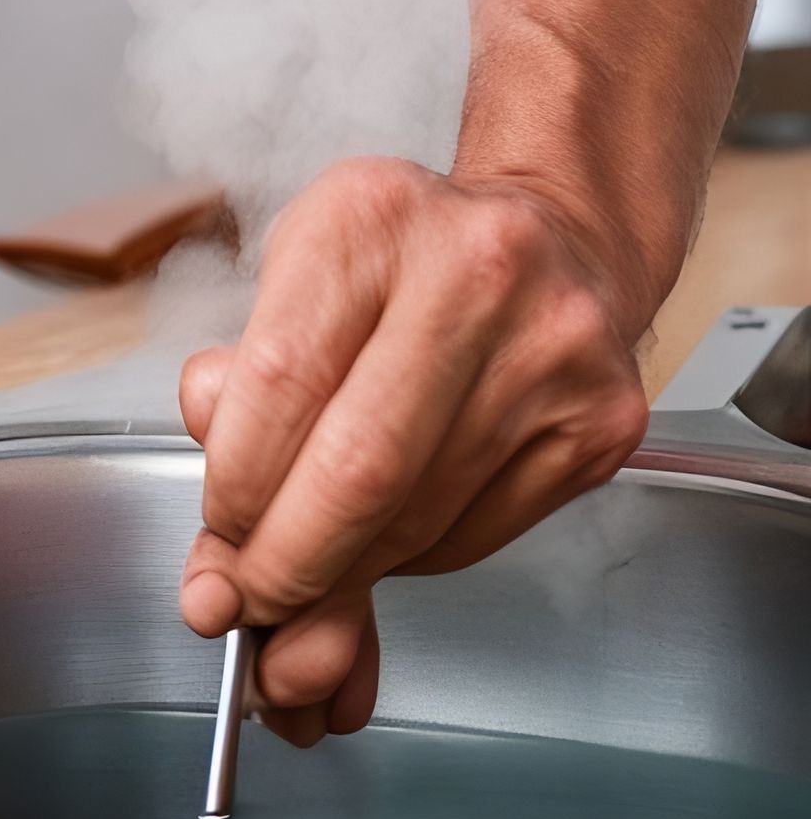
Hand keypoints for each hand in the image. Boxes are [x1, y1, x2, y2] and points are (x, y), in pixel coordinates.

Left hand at [176, 156, 648, 743]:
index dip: (235, 488)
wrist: (554, 238)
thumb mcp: (297, 278)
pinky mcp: (602, 420)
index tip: (217, 538)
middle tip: (252, 599)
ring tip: (309, 579)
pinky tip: (387, 540)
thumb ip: (242, 392)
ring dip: (347, 574)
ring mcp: (552, 349)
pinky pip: (479, 536)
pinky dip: (413, 562)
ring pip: (420, 519)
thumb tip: (224, 542)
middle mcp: (475, 272)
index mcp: (372, 218)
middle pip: (360, 470)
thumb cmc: (404, 263)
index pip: (280, 383)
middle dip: (289, 563)